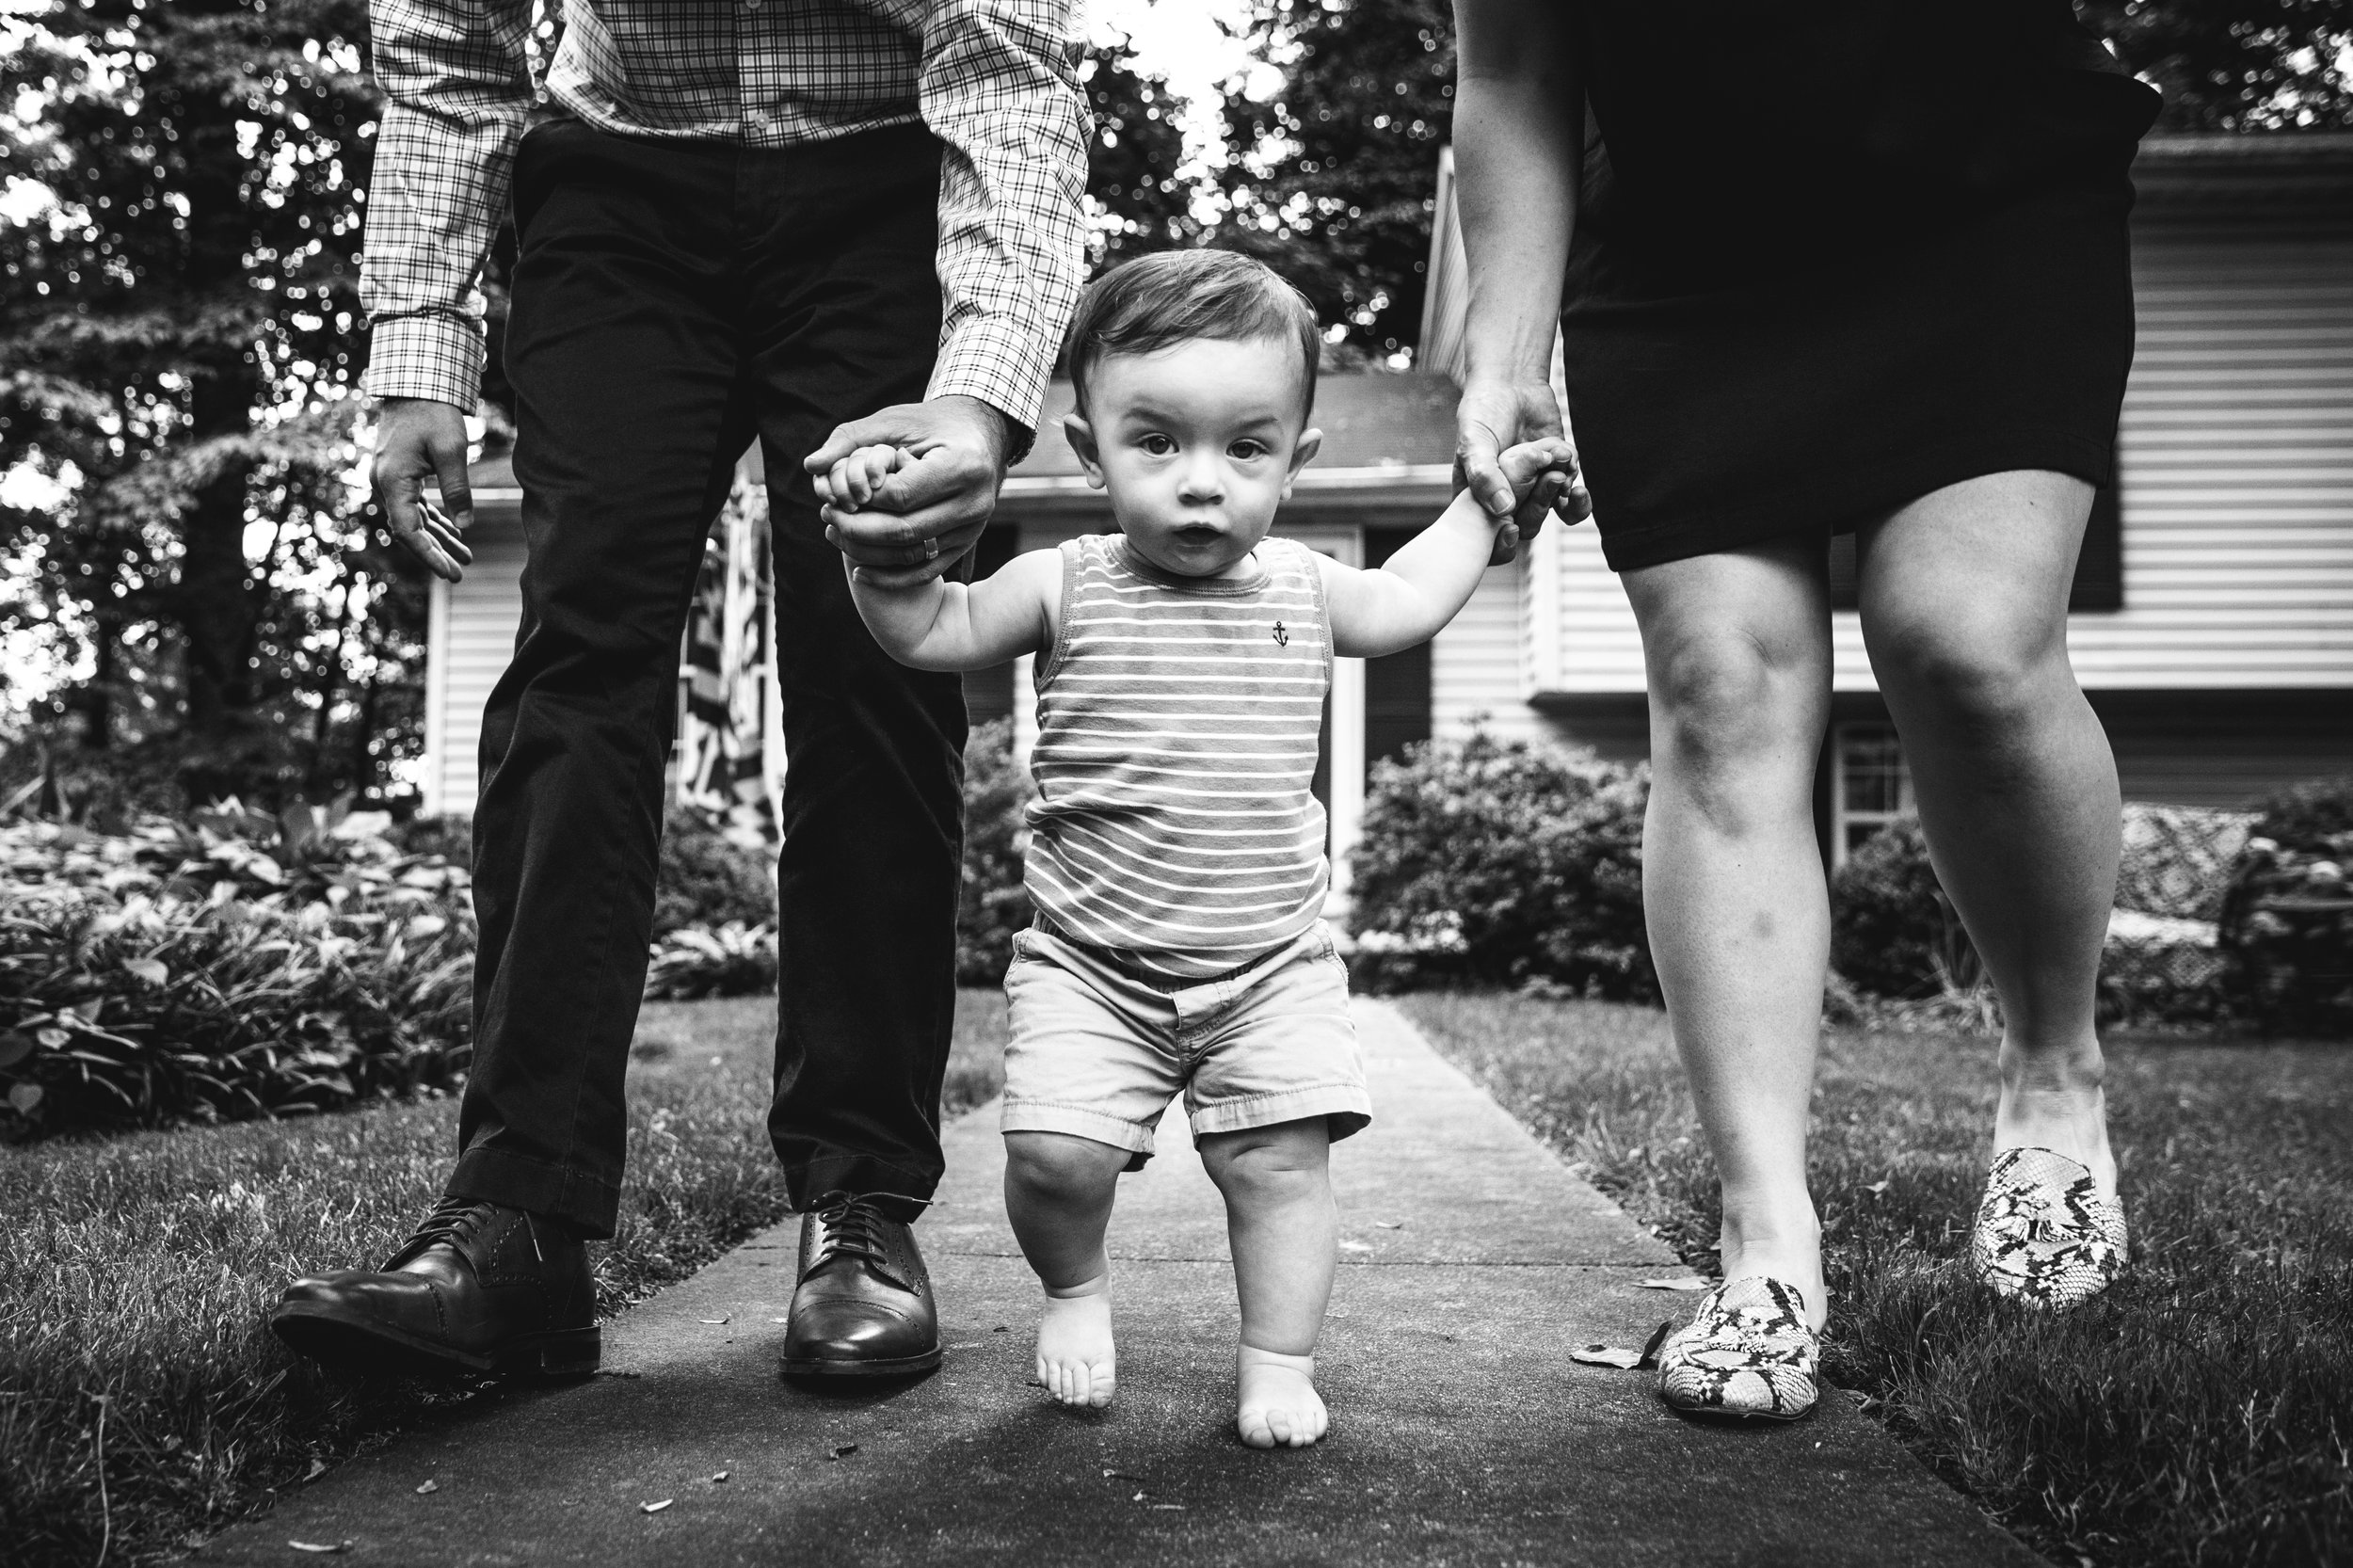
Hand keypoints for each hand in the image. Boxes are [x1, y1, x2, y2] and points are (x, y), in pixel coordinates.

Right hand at [370, 397, 476, 582]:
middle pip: (409, 529)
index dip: (428, 555)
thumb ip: (458, 488)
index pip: (407, 531)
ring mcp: (390, 479)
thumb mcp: (452, 450)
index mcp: (392, 480)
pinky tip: (453, 531)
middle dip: (435, 553)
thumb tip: (466, 524)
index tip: (449, 573)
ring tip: (466, 558)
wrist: (416, 384)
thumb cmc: (433, 413)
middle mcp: (385, 483)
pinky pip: (414, 505)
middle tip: (460, 574)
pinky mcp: (399, 474)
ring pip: (413, 518)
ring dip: (438, 538)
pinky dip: (433, 519)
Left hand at [804, 395, 1011, 588]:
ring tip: (837, 535)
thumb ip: (851, 439)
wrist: (979, 435)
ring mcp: (973, 527)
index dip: (864, 499)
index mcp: (963, 465)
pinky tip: (860, 572)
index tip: (837, 494)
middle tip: (828, 517)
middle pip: (905, 530)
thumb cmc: (932, 424)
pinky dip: (891, 578)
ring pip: (912, 555)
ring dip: (868, 553)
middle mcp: (975, 501)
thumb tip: (811, 465)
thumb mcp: (894, 420)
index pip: (901, 495)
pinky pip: (926, 571)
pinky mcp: (966, 544)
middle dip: (857, 529)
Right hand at [1454, 376, 1592, 564]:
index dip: (1499, 544)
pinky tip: (1569, 463)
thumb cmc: (1482, 412)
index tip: (1510, 530)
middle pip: (1523, 526)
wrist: (1511, 384)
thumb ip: (1484, 476)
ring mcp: (1531, 489)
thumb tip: (1504, 510)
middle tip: (1546, 475)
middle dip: (1538, 505)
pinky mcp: (1555, 476)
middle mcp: (1505, 498)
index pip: (1485, 537)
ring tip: (1560, 472)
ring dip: (1559, 496)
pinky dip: (1575, 490)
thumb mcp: (1473, 442)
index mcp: (1477, 498)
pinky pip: (1568, 500)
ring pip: (1548, 513)